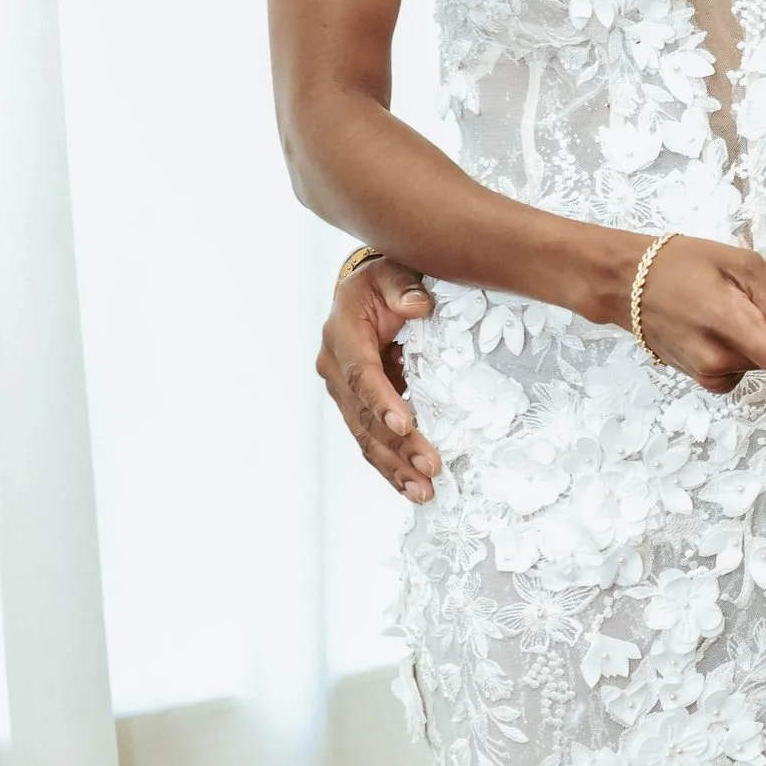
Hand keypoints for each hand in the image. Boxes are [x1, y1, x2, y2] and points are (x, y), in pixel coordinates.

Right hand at [319, 254, 443, 502]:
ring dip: (395, 467)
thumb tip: (418, 306)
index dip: (382, 401)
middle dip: (397, 446)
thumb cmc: (380, 284)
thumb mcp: (391, 273)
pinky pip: (372, 441)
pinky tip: (412, 487)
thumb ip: (403, 287)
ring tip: (423, 491)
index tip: (405, 424)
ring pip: (366, 438)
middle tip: (429, 468)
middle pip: (365, 417)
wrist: (364, 296)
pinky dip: (391, 466)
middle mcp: (336, 371)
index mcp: (342, 338)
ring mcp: (345, 394)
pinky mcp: (358, 409)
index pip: (362, 374)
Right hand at [636, 236, 765, 392]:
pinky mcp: (701, 380)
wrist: (625, 283)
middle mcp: (719, 360)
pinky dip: (745, 351)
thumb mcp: (739, 264)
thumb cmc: (683, 263)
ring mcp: (708, 375)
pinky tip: (720, 326)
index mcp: (731, 325)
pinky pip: (742, 369)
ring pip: (763, 364)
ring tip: (735, 307)